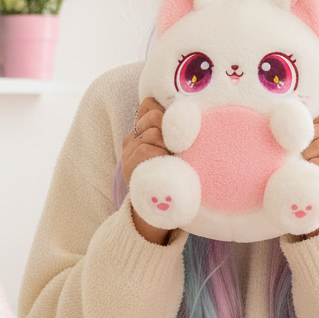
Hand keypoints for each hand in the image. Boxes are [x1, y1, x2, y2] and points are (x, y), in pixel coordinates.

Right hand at [121, 97, 170, 244]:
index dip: (164, 110)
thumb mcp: (176, 150)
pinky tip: (166, 167)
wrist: (160, 212)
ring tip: (173, 160)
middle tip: (177, 147)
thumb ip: (175, 133)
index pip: (149, 104)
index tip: (175, 127)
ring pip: (152, 134)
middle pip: (154, 116)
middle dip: (170, 128)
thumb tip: (189, 112)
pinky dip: (160, 156)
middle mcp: (132, 141)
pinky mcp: (131, 168)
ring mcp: (129, 155)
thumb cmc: (175, 177)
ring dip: (168, 145)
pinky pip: (146, 150)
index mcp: (142, 133)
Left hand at [302, 109, 318, 236]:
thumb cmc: (300, 186)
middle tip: (296, 148)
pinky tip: (304, 174)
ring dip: (306, 151)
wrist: (314, 223)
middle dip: (308, 133)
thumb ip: (302, 142)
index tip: (302, 128)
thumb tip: (282, 119)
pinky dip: (313, 165)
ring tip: (299, 164)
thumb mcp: (301, 159)